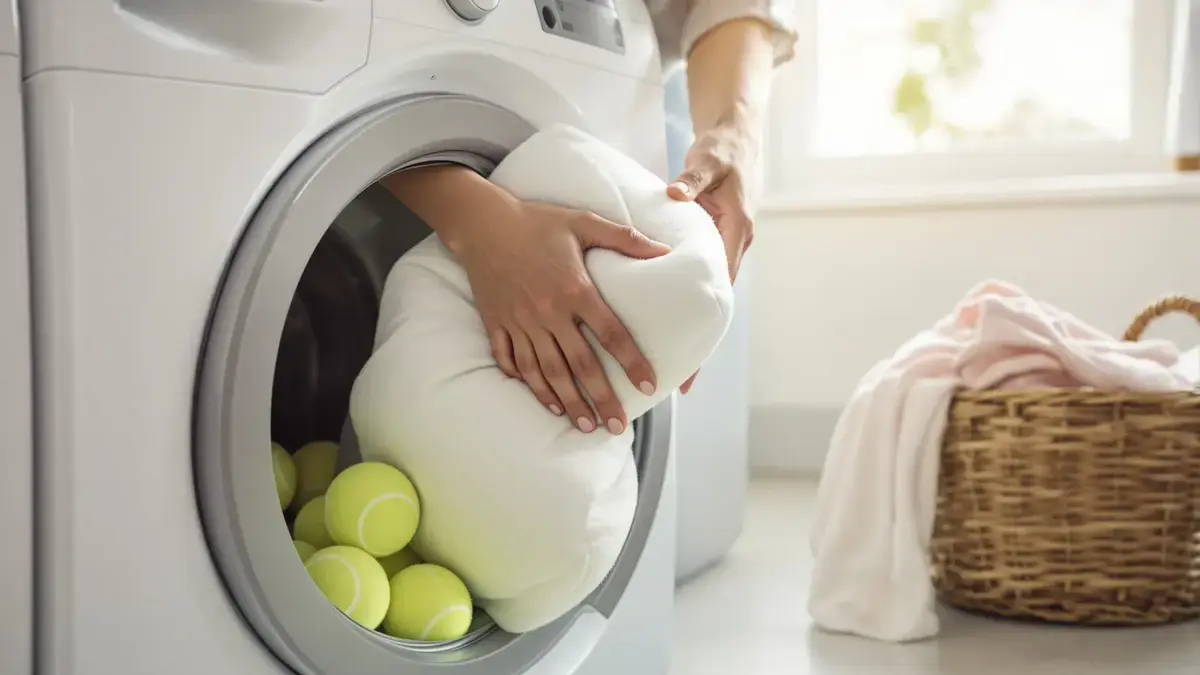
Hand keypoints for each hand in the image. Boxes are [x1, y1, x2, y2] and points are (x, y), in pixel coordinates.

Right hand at [453, 198, 669, 433]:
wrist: (482, 223)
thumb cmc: (537, 221)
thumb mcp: (584, 222)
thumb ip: (625, 238)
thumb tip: (664, 251)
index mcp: (575, 289)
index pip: (611, 334)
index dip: (632, 362)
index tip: (648, 386)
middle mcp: (548, 312)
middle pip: (579, 365)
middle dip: (601, 399)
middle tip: (618, 426)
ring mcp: (520, 321)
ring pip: (546, 371)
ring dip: (568, 401)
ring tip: (585, 425)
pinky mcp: (497, 324)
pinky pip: (513, 361)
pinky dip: (529, 384)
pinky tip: (547, 402)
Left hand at [667, 123, 758, 393]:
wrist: (737, 133)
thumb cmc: (724, 148)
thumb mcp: (709, 161)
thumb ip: (692, 179)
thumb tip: (673, 192)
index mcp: (738, 231)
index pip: (720, 287)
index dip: (705, 324)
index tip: (694, 356)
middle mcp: (734, 244)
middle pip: (714, 302)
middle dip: (700, 340)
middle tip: (681, 379)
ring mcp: (723, 243)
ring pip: (705, 292)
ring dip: (692, 323)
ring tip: (671, 359)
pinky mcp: (711, 238)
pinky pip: (696, 274)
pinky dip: (683, 296)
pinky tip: (665, 314)